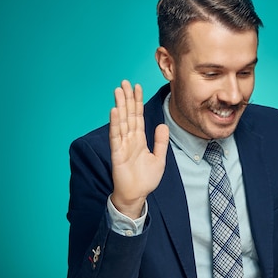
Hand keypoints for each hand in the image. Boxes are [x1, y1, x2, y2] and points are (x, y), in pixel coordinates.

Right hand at [109, 80, 168, 218]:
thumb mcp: (159, 158)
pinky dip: (115, 124)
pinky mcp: (117, 153)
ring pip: (121, 122)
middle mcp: (130, 139)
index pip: (138, 117)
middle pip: (128, 115)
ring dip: (120, 106)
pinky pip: (116, 136)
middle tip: (125, 82)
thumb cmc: (146, 179)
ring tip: (118, 91)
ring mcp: (122, 145)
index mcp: (139, 140)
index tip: (137, 87)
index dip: (137, 102)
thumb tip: (163, 126)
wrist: (136, 195)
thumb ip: (161, 142)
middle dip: (127, 98)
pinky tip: (114, 111)